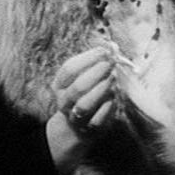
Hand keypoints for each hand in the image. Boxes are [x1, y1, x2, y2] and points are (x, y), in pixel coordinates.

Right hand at [47, 47, 114, 174]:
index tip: (104, 50)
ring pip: (86, 104)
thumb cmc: (84, 93)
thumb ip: (93, 62)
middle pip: (78, 87)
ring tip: (113, 77)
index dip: (88, 58)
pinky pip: (99, 118)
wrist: (78, 125)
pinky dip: (108, 105)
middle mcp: (65, 102)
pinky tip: (114, 94)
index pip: (69, 69)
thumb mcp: (82, 77)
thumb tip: (111, 47)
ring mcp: (76, 117)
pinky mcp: (90, 128)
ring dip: (102, 89)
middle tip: (111, 63)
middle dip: (97, 72)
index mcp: (59, 86)